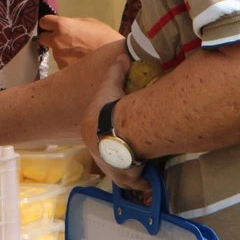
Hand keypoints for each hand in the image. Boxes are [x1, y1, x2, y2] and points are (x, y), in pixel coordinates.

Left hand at [40, 15, 124, 69]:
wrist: (116, 57)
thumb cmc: (106, 37)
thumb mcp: (90, 23)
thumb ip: (73, 23)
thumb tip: (64, 27)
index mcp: (63, 26)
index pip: (44, 22)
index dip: (48, 24)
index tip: (52, 26)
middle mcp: (57, 41)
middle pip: (43, 38)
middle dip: (51, 39)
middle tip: (64, 41)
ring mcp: (59, 57)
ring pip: (54, 53)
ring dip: (63, 52)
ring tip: (79, 54)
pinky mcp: (64, 70)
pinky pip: (62, 64)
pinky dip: (69, 63)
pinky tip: (81, 63)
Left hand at [80, 52, 149, 194]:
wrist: (116, 132)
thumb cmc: (109, 109)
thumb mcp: (110, 86)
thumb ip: (116, 73)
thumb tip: (123, 57)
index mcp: (90, 131)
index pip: (99, 134)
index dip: (109, 134)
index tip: (120, 133)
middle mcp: (98, 152)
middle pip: (109, 155)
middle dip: (119, 155)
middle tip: (133, 153)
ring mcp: (110, 166)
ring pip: (121, 171)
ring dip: (131, 170)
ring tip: (143, 168)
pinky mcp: (124, 176)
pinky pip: (133, 180)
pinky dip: (141, 181)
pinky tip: (149, 182)